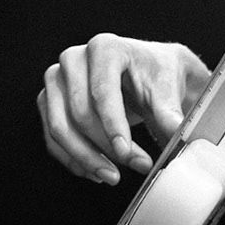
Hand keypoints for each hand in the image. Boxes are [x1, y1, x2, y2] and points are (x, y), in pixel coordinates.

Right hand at [38, 33, 209, 183]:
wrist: (147, 73)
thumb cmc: (156, 75)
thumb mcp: (167, 89)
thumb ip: (169, 111)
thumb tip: (175, 131)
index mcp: (104, 47)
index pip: (101, 92)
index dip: (113, 126)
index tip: (126, 153)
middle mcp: (73, 59)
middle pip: (80, 113)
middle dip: (106, 147)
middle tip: (136, 165)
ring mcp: (57, 79)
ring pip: (60, 129)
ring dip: (87, 159)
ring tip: (114, 176)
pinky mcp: (48, 102)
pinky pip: (52, 139)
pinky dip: (74, 160)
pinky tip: (97, 171)